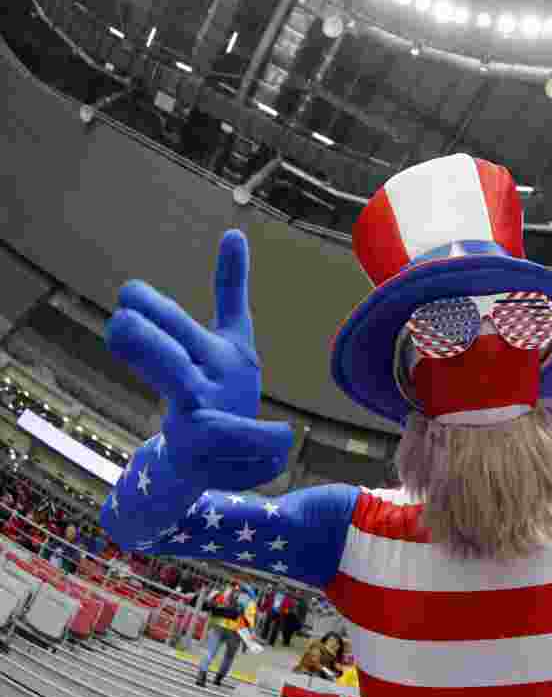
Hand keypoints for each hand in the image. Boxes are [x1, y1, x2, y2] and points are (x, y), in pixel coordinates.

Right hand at [106, 231, 292, 489]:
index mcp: (194, 356)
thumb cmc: (214, 386)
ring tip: (243, 419)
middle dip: (148, 349)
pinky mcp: (216, 463)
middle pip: (169, 368)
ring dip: (235, 430)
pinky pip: (245, 457)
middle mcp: (190, 391)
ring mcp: (198, 431)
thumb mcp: (231, 337)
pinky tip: (288, 437)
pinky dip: (266, 447)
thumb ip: (230, 290)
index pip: (168, 326)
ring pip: (210, 428)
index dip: (150, 310)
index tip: (128, 293)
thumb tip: (235, 232)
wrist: (203, 460)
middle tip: (119, 324)